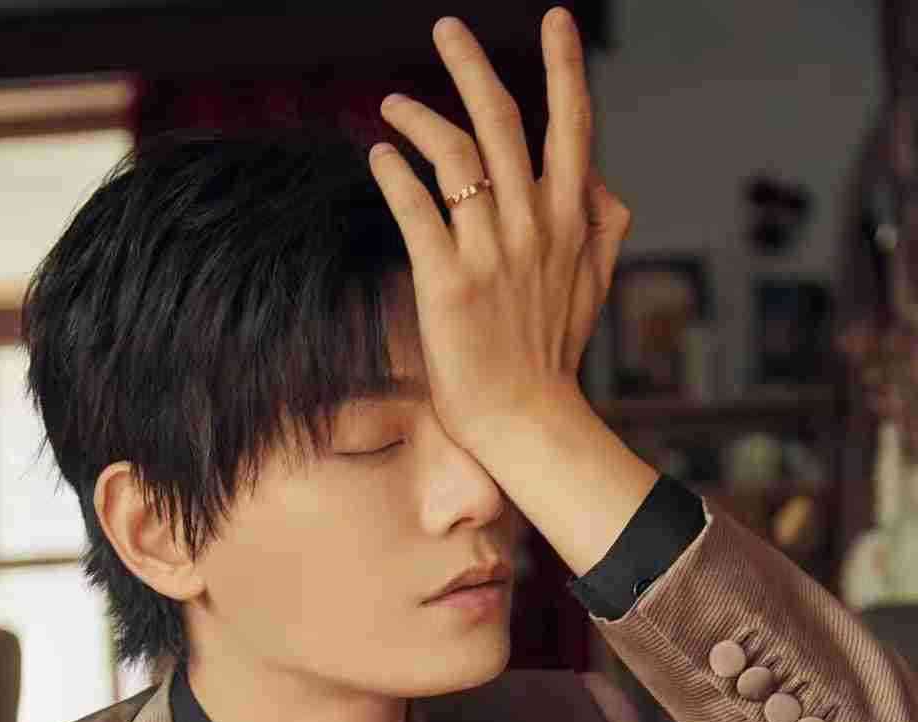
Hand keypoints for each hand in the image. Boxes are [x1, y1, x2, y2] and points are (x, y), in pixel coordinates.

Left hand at [368, 9, 629, 457]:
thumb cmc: (553, 355)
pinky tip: (380, 157)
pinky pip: (417, 211)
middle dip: (474, 67)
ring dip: (420, 119)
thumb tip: (603, 180)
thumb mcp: (594, 285)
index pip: (573, 128)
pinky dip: (396, 176)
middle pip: (503, 123)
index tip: (556, 18)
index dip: (565, 68)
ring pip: (457, 157)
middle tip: (447, 27)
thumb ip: (602, 226)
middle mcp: (533, 227)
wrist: (527, 420)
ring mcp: (491, 254)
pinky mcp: (449, 283)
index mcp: (569, 222)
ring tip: (392, 105)